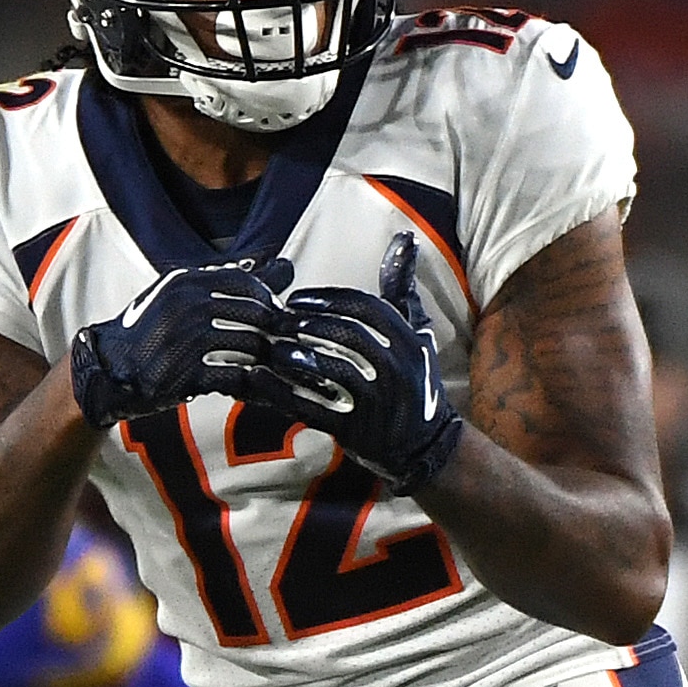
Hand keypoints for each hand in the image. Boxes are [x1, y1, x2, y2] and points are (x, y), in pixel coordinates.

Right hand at [66, 257, 286, 426]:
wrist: (108, 368)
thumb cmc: (148, 330)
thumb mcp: (181, 294)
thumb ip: (229, 280)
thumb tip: (284, 266)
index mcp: (186, 282)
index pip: (248, 283)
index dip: (270, 301)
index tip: (276, 315)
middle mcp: (188, 306)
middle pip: (256, 316)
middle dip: (276, 333)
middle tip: (283, 345)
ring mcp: (188, 340)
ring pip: (251, 347)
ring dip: (266, 360)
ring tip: (271, 366)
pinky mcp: (187, 374)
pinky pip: (236, 378)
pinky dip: (250, 384)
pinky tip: (251, 387)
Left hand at [244, 231, 465, 489]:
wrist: (425, 446)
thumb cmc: (414, 380)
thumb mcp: (417, 332)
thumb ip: (402, 288)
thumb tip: (402, 240)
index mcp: (409, 341)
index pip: (366, 308)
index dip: (328, 300)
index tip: (297, 299)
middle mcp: (398, 367)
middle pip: (346, 334)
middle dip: (306, 324)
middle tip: (275, 319)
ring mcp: (378, 400)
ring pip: (330, 368)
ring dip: (294, 354)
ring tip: (268, 346)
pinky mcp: (357, 428)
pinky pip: (315, 405)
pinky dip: (285, 392)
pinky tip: (262, 381)